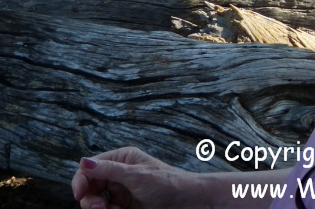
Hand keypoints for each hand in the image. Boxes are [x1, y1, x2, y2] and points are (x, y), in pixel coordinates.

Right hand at [72, 147, 192, 208]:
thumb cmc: (166, 183)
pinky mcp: (124, 205)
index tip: (80, 194)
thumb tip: (83, 162)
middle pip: (90, 187)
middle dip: (91, 199)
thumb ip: (109, 170)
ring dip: (100, 208)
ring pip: (96, 201)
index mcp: (121, 159)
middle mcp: (118, 173)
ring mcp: (121, 190)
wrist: (186, 201)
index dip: (81, 180)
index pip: (90, 168)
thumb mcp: (136, 176)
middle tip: (102, 208)